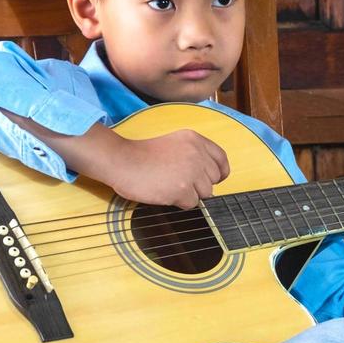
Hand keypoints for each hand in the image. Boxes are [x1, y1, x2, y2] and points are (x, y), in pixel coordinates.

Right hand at [92, 128, 229, 208]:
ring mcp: (190, 171)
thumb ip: (194, 154)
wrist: (122, 160)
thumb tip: (210, 177)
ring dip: (189, 194)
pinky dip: (179, 202)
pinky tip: (165, 192)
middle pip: (213, 179)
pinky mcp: (182, 189)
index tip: (216, 179)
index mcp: (195, 139)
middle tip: (179, 182)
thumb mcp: (174, 142)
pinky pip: (191, 204)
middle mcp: (196, 154)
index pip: (221, 158)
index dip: (220, 172)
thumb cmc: (142, 154)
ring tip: (169, 185)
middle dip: (199, 185)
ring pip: (204, 193)